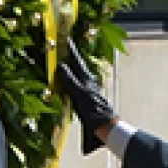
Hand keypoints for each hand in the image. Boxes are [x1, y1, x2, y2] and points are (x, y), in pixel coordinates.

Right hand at [56, 40, 116, 155]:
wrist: (106, 127)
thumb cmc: (93, 111)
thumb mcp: (79, 94)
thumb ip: (70, 80)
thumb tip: (61, 66)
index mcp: (87, 80)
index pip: (77, 62)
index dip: (72, 52)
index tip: (67, 41)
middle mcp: (90, 83)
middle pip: (80, 68)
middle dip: (73, 58)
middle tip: (66, 48)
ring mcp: (91, 91)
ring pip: (81, 76)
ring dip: (74, 70)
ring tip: (68, 64)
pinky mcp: (91, 99)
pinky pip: (80, 86)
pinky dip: (74, 81)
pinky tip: (72, 85)